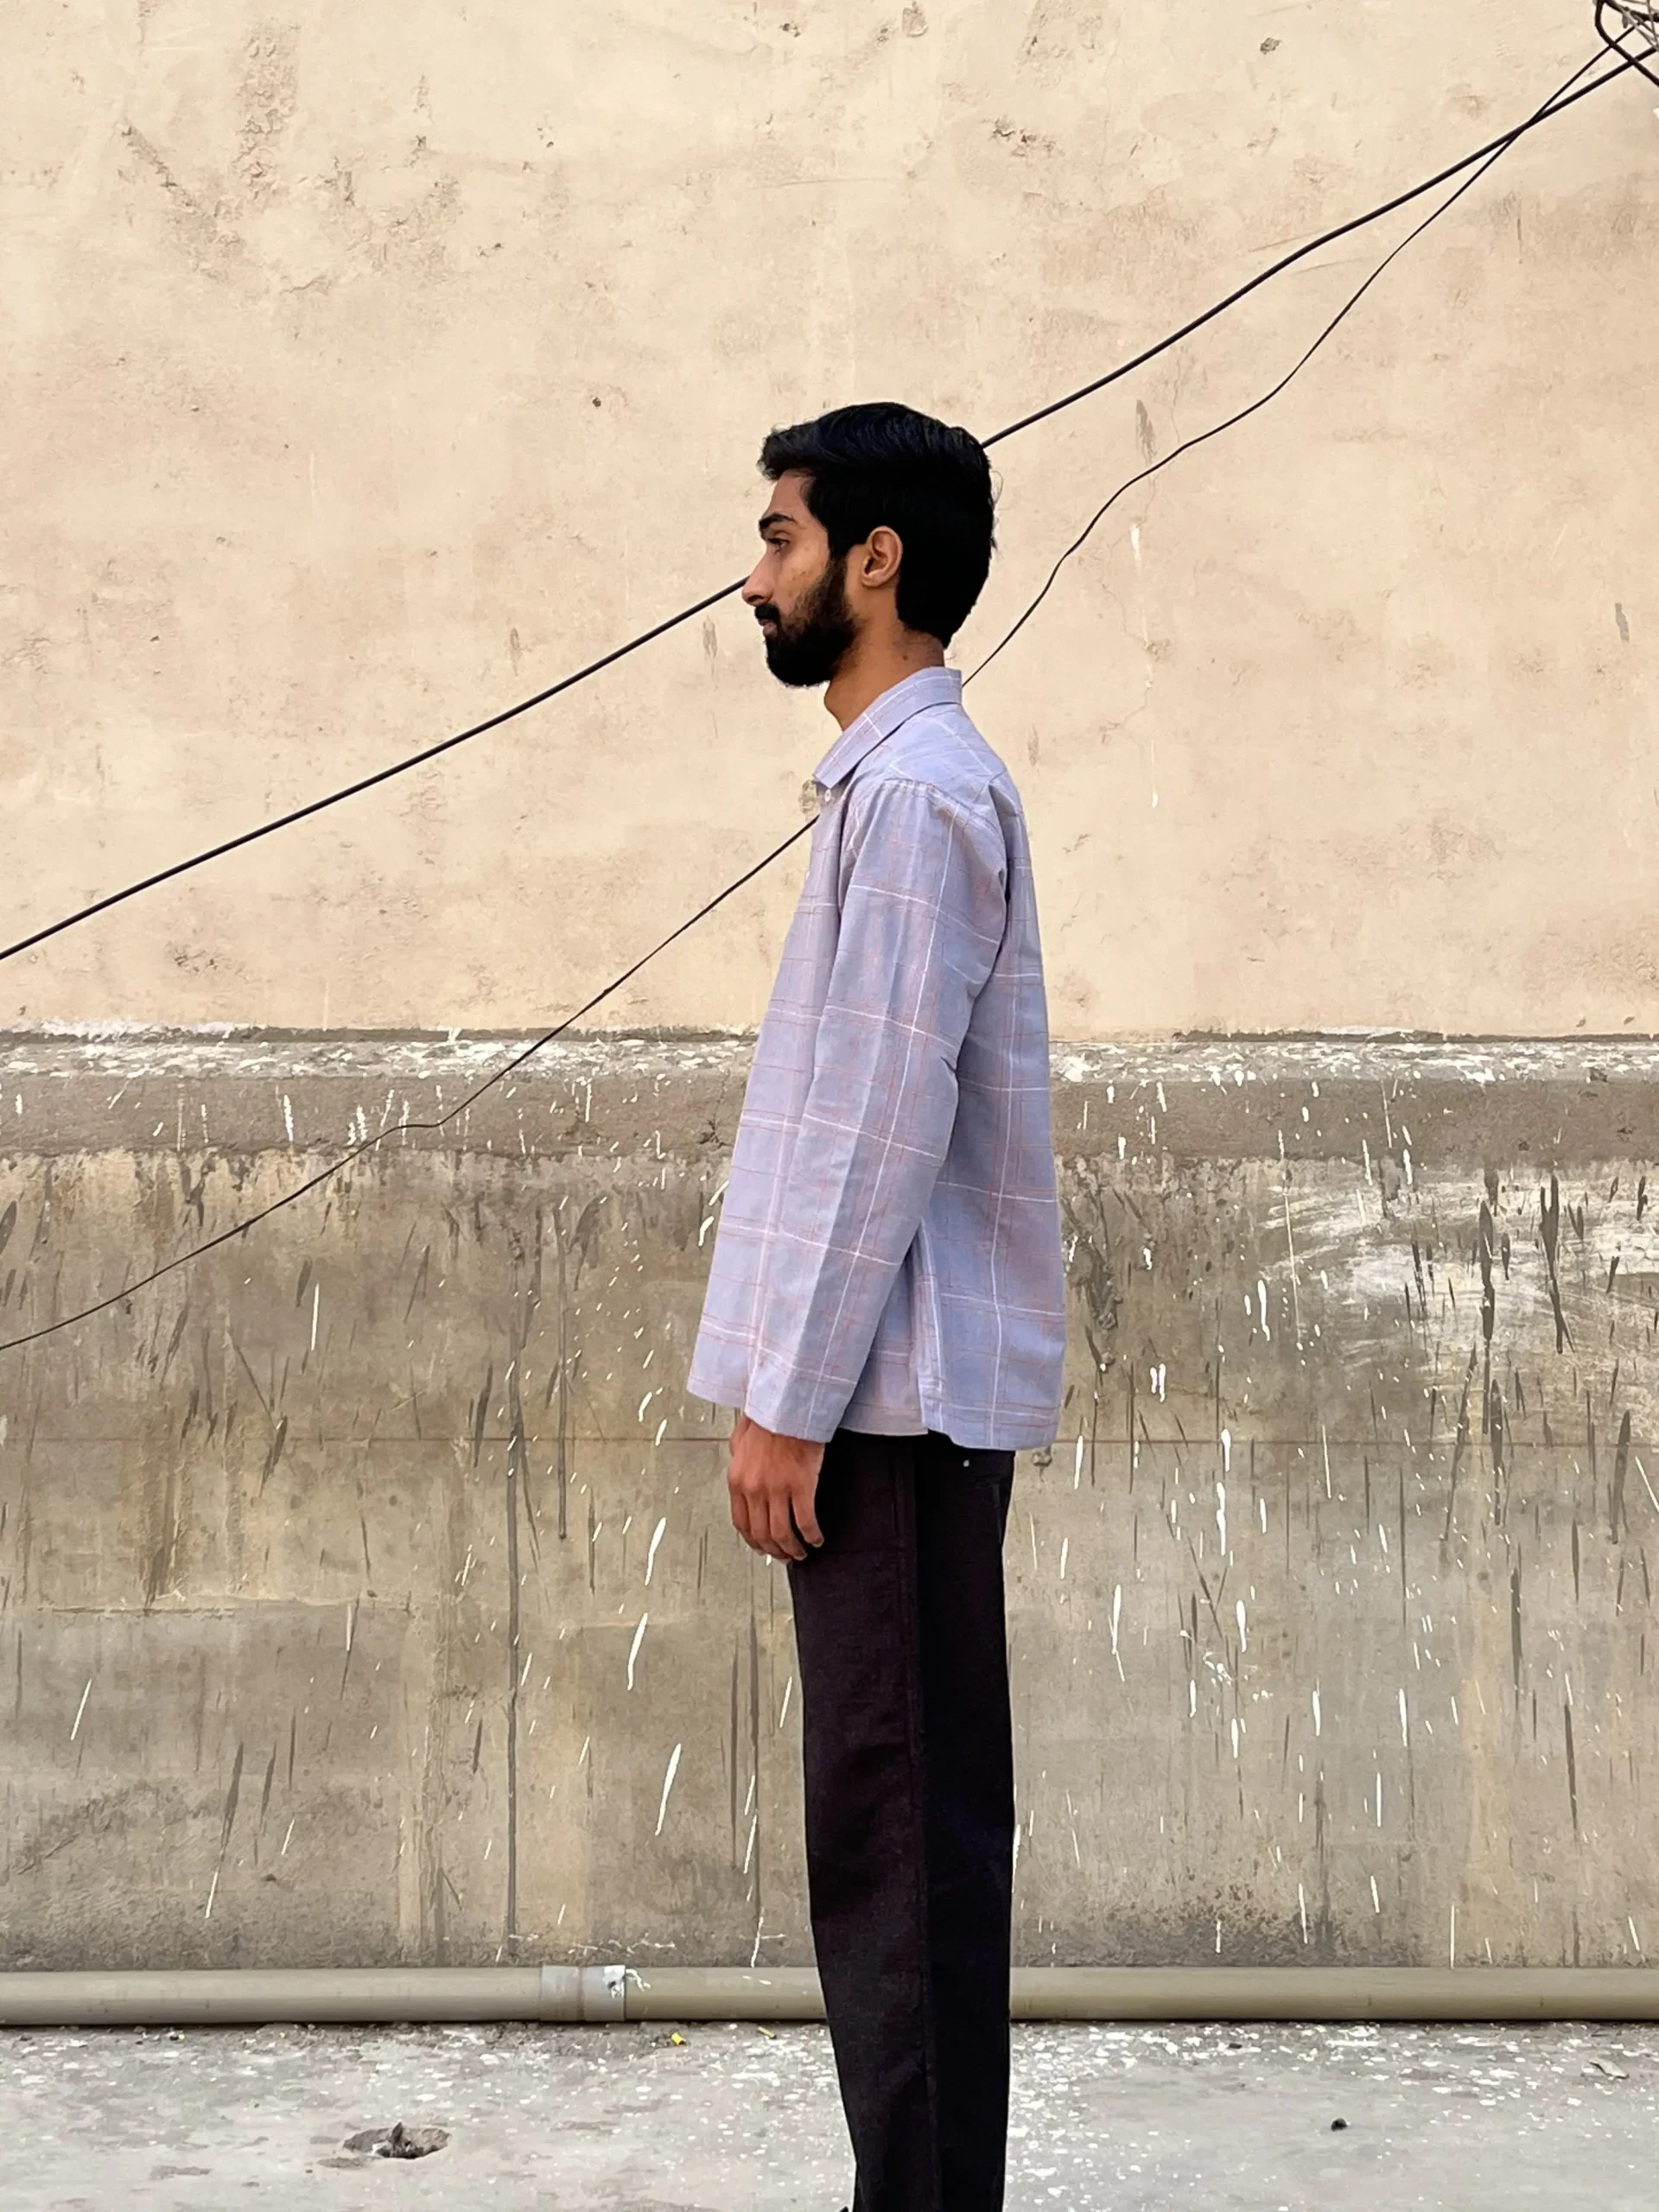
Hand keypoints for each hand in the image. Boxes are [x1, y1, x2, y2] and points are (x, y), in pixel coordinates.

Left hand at [727, 1413, 824, 1562]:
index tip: (763, 1547)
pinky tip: (817, 1538)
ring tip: (802, 1552)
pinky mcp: (801, 1486)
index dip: (754, 1541)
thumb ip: (738, 1458)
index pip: (742, 1523)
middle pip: (762, 1534)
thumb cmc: (767, 1417)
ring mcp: (777, 1490)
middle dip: (775, 1551)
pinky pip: (806, 1522)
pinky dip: (811, 1535)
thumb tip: (739, 1466)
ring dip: (793, 1549)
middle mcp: (754, 1490)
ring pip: (782, 1534)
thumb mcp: (740, 1439)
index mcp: (738, 1481)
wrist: (787, 1404)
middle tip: (785, 1555)